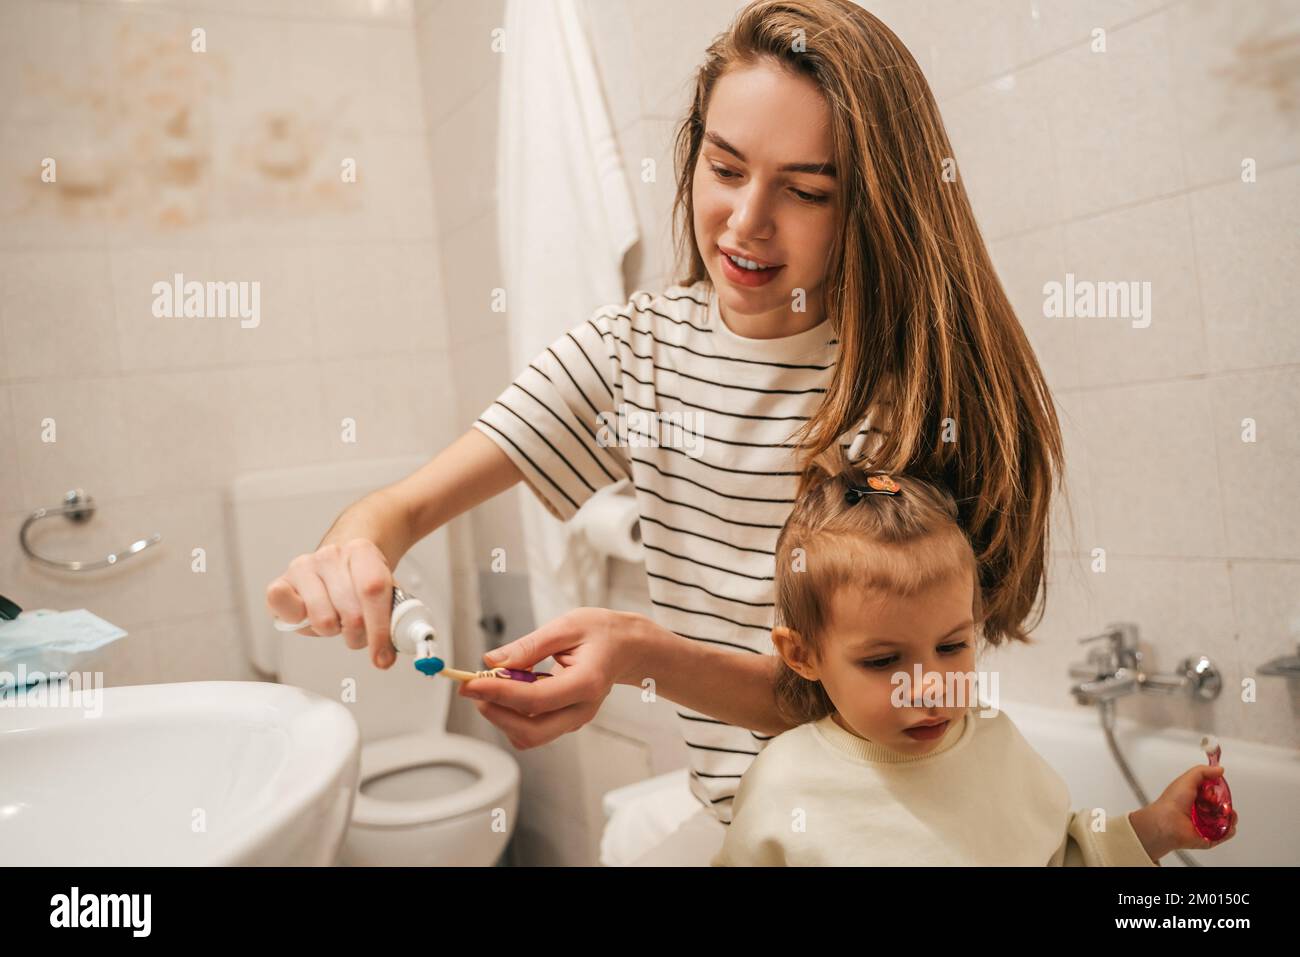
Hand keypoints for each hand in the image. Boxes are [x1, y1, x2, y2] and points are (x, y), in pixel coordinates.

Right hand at [264, 539, 396, 669]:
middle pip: (351, 611)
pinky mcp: (281, 582)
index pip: (373, 589)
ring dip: (334, 630)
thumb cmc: (359, 580)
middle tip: (360, 633)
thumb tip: (399, 644)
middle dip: (359, 635)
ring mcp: (304, 567)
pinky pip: (281, 603)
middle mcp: (330, 555)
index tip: (383, 656)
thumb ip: (395, 613)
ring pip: (324, 619)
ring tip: (337, 620)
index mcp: (361, 551)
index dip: (380, 628)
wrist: (339, 562)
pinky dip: (300, 621)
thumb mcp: (384, 590)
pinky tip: (310, 618)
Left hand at [459, 607, 644, 749]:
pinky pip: (532, 728)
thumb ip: (529, 646)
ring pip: (528, 735)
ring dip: (501, 714)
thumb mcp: (566, 626)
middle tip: (474, 686)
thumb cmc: (602, 633)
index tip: (470, 682)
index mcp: (586, 683)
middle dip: (495, 713)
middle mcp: (582, 710)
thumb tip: (491, 661)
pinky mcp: (565, 722)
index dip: (498, 693)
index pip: (535, 700)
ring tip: (493, 681)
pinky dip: (512, 713)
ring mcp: (574, 720)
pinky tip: (510, 688)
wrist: (629, 649)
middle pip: (530, 731)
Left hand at [1130, 765, 1238, 861]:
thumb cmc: (1172, 802)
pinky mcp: (1209, 837)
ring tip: (1226, 812)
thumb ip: (1202, 772)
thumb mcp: (1187, 780)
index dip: (1217, 789)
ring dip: (1230, 816)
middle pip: (1221, 806)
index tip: (1218, 787)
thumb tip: (1219, 769)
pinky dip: (1229, 830)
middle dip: (1226, 803)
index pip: (1212, 792)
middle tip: (1221, 802)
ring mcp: (1204, 824)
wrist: (1166, 824)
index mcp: (1193, 797)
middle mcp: (1199, 810)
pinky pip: (1224, 834)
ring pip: (1225, 819)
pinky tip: (1228, 824)